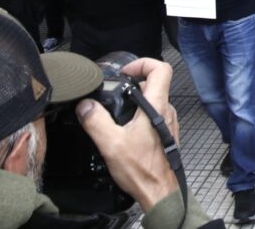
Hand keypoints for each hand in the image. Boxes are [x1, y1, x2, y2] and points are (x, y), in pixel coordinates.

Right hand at [76, 58, 179, 212]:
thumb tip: (85, 105)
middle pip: (156, 82)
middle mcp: (167, 111)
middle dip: (134, 81)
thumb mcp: (111, 144)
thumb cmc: (142, 170)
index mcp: (157, 106)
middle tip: (116, 89)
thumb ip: (96, 121)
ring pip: (155, 99)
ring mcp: (169, 122)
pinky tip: (126, 127)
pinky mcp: (166, 133)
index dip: (143, 63)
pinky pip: (155, 114)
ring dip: (137, 99)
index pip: (161, 69)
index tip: (125, 71)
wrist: (159, 192)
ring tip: (118, 109)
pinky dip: (141, 113)